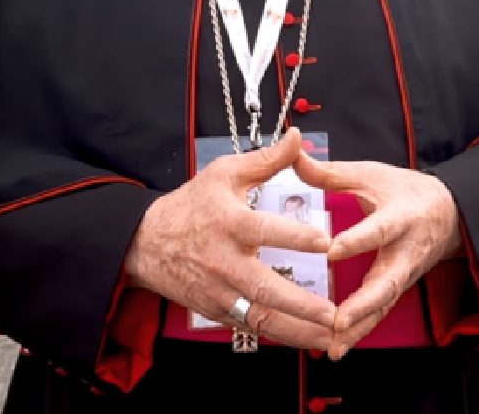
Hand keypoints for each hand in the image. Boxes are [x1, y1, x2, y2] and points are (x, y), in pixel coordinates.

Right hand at [126, 128, 334, 349]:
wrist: (147, 243)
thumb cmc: (193, 205)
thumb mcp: (225, 173)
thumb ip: (266, 160)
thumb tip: (297, 136)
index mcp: (229, 223)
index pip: (264, 230)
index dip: (294, 236)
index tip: (325, 242)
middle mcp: (224, 262)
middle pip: (263, 287)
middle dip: (299, 304)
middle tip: (332, 312)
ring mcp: (219, 292)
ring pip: (260, 317)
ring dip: (295, 330)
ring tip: (328, 337)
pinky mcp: (217, 311)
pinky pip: (251, 328)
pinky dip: (278, 337)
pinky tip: (306, 341)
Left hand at [292, 152, 461, 359]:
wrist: (448, 214)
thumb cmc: (404, 192)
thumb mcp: (372, 175)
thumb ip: (331, 172)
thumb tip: (293, 154)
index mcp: (401, 217)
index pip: (379, 230)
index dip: (357, 240)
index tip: (331, 250)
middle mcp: (405, 252)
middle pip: (387, 281)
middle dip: (363, 303)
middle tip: (339, 318)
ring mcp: (404, 275)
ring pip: (383, 305)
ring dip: (359, 327)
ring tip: (333, 344)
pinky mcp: (398, 289)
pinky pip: (379, 314)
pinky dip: (359, 332)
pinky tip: (335, 347)